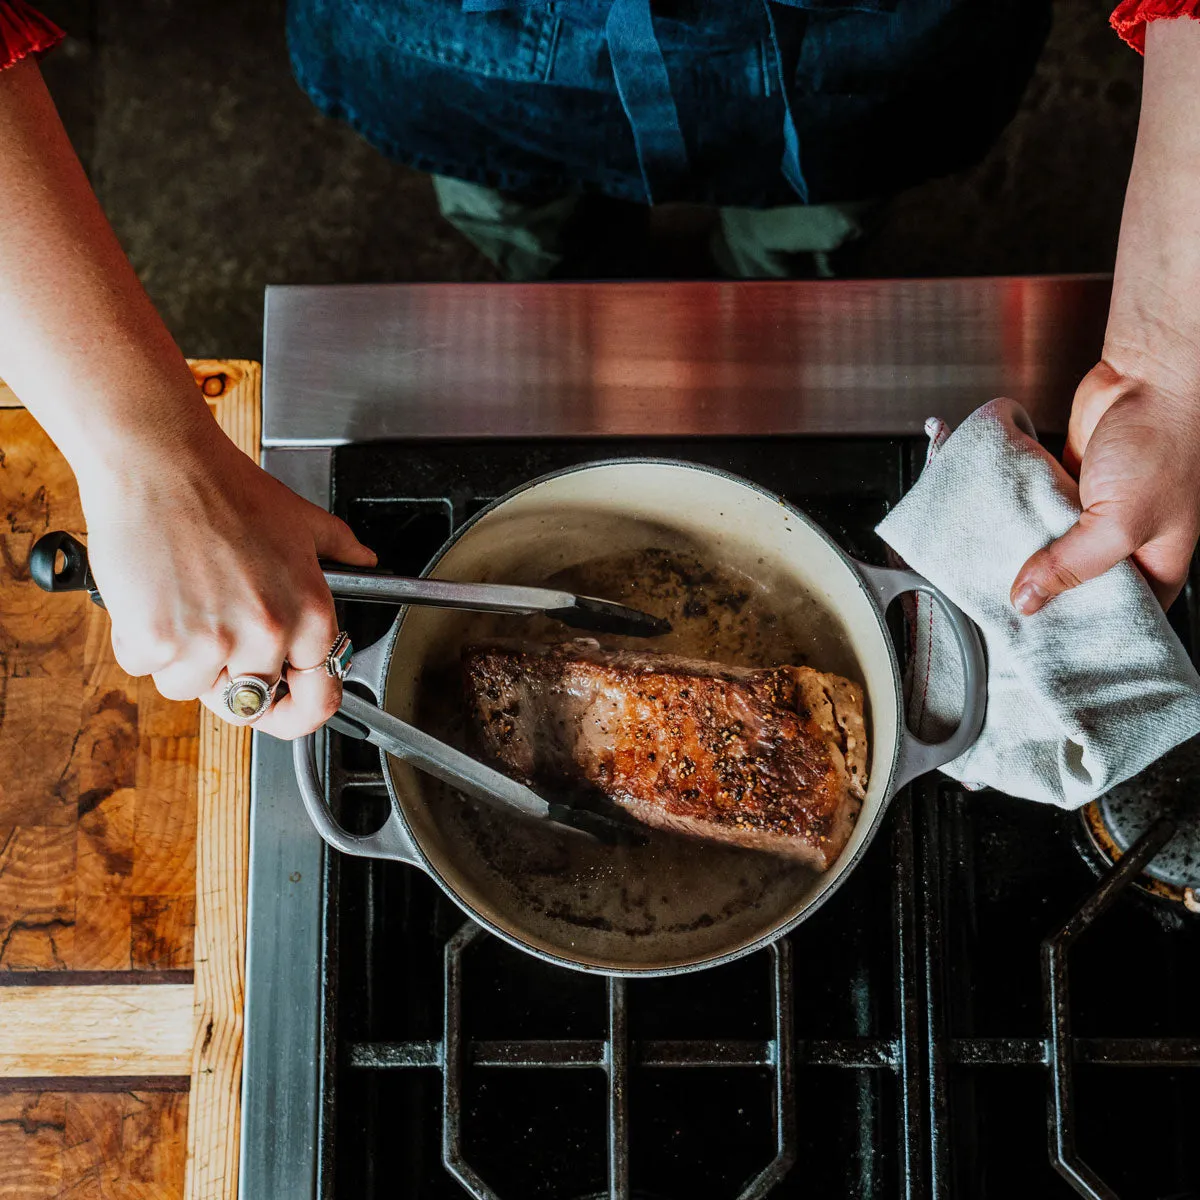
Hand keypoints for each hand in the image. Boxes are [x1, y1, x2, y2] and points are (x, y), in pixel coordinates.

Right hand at [79, 422, 375, 737]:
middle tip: (210, 629)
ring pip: (189, 688)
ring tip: (181, 598)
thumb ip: (341, 550)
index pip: (317, 698)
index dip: (293, 704)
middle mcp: (269, 633)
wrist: (162, 461)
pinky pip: (144, 667)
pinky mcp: (157, 639)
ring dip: (178, 656)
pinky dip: (139, 638)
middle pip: (246, 702)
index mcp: (310, 614)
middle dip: (225, 675)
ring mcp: (213, 640)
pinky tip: (150, 594)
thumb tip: (367, 560)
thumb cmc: (225, 486)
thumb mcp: (303, 519)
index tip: (279, 701)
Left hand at [1010, 360, 1199, 613]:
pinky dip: (1022, 523)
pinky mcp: (1072, 488)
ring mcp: (1097, 516)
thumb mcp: (1120, 521)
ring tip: (992, 580)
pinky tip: (996, 537)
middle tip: (1007, 614)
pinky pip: (1040, 516)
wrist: (1149, 376)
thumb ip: (1072, 565)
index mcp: (1158, 564)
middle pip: (1080, 586)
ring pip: (1055, 551)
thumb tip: (1028, 599)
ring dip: (1028, 558)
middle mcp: (1128, 544)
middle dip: (1047, 595)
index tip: (1044, 644)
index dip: (1086, 631)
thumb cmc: (1161, 443)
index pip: (1121, 616)